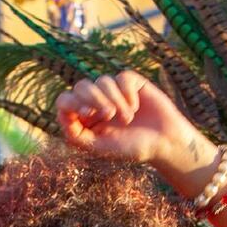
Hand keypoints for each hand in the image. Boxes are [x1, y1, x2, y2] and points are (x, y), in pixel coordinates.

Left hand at [54, 72, 211, 174]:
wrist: (164, 142)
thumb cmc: (131, 148)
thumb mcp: (100, 147)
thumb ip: (76, 135)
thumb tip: (62, 115)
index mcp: (84, 118)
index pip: (65, 101)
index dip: (72, 102)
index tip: (87, 113)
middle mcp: (96, 102)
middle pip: (81, 86)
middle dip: (94, 98)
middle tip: (109, 115)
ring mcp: (113, 91)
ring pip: (102, 81)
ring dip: (115, 101)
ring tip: (128, 118)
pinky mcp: (131, 83)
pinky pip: (121, 77)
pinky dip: (127, 92)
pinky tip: (136, 106)